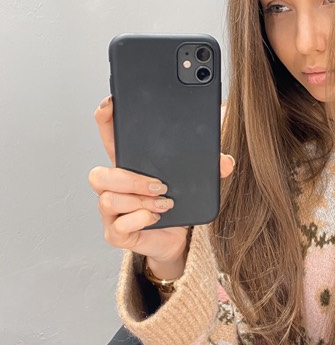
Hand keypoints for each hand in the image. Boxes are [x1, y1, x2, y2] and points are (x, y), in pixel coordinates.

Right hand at [89, 96, 234, 271]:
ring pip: (107, 199)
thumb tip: (225, 162)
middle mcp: (116, 188)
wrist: (179, 238)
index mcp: (130, 165)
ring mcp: (113, 212)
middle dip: (130, 178)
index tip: (111, 105)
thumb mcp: (195, 179)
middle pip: (99, 174)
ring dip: (139, 200)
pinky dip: (139, 219)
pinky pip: (118, 226)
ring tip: (165, 203)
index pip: (108, 136)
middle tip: (160, 184)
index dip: (105, 119)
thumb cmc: (179, 203)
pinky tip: (155, 217)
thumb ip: (210, 166)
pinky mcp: (118, 233)